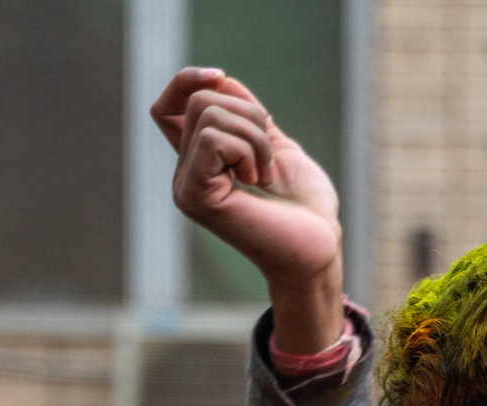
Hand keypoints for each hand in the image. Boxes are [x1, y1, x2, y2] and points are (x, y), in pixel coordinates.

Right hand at [150, 69, 342, 351]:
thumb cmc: (305, 205)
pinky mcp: (195, 197)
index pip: (167, 107)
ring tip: (265, 174)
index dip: (187, 82)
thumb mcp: (274, 143)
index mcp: (200, 163)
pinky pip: (214, 139)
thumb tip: (220, 81)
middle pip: (197, 101)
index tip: (221, 77)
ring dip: (255, 136)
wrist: (319, 245)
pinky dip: (248, 150)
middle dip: (248, 114)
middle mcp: (185, 175)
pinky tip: (257, 181)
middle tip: (268, 157)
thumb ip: (245, 114)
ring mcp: (186, 188)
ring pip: (208, 114)